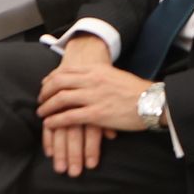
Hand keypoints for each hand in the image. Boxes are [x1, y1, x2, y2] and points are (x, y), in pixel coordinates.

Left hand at [37, 53, 151, 175]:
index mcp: (98, 69)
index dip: (51, 78)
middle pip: (58, 82)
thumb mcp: (116, 76)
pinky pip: (68, 117)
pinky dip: (55, 121)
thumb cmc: (137, 91)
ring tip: (42, 113)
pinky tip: (50, 124)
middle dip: (45, 92)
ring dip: (46, 107)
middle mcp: (93, 80)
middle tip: (40, 100)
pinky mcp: (96, 114)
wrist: (152, 102)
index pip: (66, 70)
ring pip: (60, 99)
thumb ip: (100, 76)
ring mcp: (94, 97)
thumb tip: (86, 80)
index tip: (45, 85)